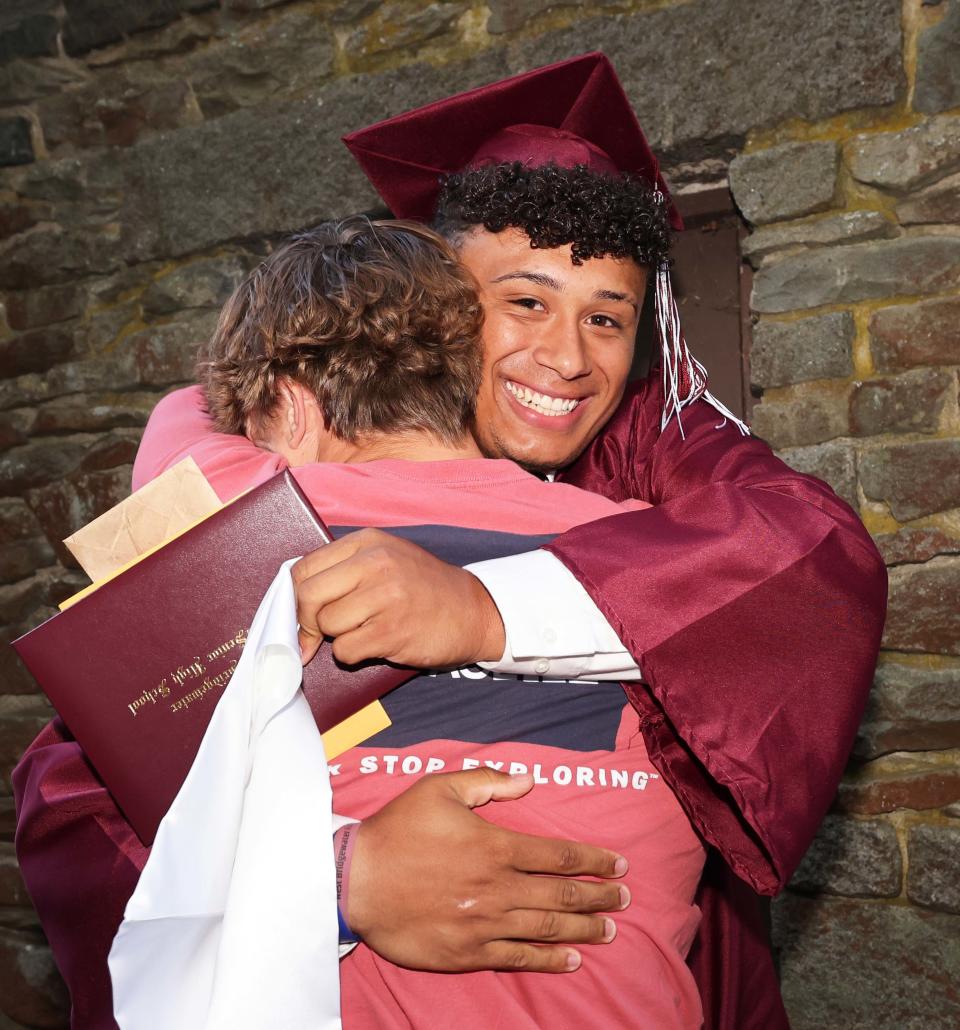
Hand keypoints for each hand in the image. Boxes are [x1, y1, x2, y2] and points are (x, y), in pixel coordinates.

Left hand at [292, 528, 505, 667]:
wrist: (474, 611)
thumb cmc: (424, 588)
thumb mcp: (387, 560)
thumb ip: (344, 570)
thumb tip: (296, 602)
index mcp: (368, 542)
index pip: (304, 568)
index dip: (296, 597)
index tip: (306, 613)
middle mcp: (375, 563)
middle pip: (308, 596)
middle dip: (308, 621)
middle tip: (322, 632)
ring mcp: (385, 597)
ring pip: (325, 624)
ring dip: (337, 637)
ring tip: (365, 630)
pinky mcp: (392, 631)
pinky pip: (345, 650)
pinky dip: (353, 654)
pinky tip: (376, 644)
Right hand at [347, 768, 629, 972]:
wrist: (356, 881)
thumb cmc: (398, 830)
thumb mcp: (440, 788)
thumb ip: (487, 783)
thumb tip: (528, 782)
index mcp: (494, 846)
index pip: (558, 855)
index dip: (594, 860)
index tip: (619, 864)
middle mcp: (497, 888)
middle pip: (562, 894)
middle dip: (599, 896)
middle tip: (624, 898)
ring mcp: (484, 924)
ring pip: (547, 928)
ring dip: (584, 929)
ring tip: (610, 930)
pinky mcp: (467, 952)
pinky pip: (518, 957)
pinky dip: (549, 960)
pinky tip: (571, 960)